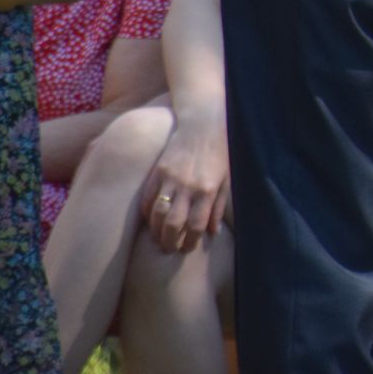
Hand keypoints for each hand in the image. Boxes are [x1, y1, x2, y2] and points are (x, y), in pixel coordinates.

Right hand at [143, 113, 230, 253]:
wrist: (203, 124)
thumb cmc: (220, 153)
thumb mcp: (226, 180)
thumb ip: (219, 206)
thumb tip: (212, 232)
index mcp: (208, 190)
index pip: (196, 225)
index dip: (190, 241)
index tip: (186, 249)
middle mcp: (188, 187)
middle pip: (173, 224)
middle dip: (169, 242)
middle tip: (168, 249)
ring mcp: (171, 179)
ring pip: (157, 213)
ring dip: (155, 230)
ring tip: (158, 239)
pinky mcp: (158, 171)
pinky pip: (147, 197)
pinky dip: (146, 211)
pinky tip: (148, 220)